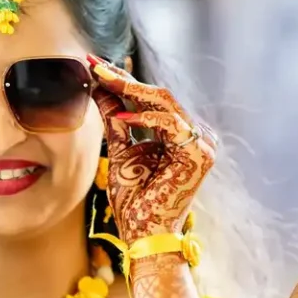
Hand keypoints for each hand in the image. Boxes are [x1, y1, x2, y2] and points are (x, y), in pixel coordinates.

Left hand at [89, 57, 215, 242]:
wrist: (145, 233)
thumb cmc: (135, 201)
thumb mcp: (121, 151)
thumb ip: (116, 121)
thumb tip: (100, 90)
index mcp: (181, 135)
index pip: (152, 101)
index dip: (124, 82)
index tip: (96, 65)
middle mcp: (195, 136)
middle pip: (159, 97)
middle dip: (124, 80)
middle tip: (96, 65)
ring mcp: (201, 144)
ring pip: (165, 103)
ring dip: (132, 89)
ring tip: (103, 78)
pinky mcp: (200, 155)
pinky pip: (172, 125)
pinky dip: (147, 117)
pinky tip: (124, 114)